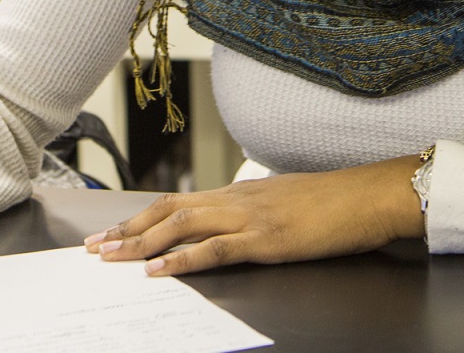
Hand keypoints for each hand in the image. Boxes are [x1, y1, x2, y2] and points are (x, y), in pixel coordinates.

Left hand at [86, 155, 423, 275]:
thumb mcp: (285, 202)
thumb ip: (254, 211)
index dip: (140, 217)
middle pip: (168, 210)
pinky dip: (183, 260)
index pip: (178, 201)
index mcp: (240, 192)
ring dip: (141, 243)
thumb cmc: (335, 202)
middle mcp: (238, 199)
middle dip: (126, 231)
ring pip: (182, 226)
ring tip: (111, 258)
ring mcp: (251, 218)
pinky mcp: (268, 239)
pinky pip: (217, 249)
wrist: (371, 195)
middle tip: (92, 249)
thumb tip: (231, 224)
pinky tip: (160, 270)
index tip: (110, 231)